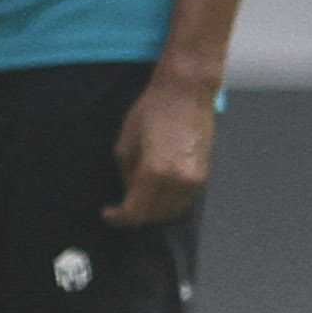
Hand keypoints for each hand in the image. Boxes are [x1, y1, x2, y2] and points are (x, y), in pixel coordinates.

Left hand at [106, 66, 218, 225]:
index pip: (135, 212)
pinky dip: (167, 202)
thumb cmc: (150, 111)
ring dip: (153, 211)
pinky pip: (183, 200)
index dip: (118, 218)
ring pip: (171, 212)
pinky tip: (155, 191)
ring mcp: (195, 180)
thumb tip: (129, 191)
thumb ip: (126, 174)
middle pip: (154, 216)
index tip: (107, 213)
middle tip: (120, 207)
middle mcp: (178, 182)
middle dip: (135, 216)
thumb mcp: (125, 143)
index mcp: (155, 173)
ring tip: (137, 199)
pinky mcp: (204, 176)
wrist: (186, 94)